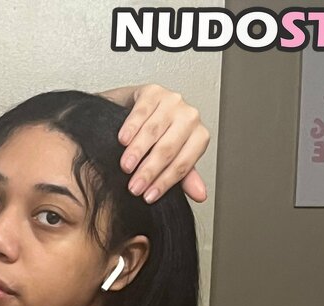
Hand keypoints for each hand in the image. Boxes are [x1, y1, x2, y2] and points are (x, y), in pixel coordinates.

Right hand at [98, 83, 209, 203]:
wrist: (136, 115)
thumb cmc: (157, 140)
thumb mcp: (171, 161)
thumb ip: (184, 177)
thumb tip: (200, 195)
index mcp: (198, 136)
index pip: (183, 164)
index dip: (164, 182)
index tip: (148, 196)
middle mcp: (189, 117)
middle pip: (168, 149)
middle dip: (149, 171)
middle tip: (134, 187)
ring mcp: (172, 101)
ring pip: (153, 132)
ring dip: (137, 152)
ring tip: (126, 167)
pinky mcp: (153, 91)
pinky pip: (141, 112)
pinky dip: (131, 128)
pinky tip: (123, 141)